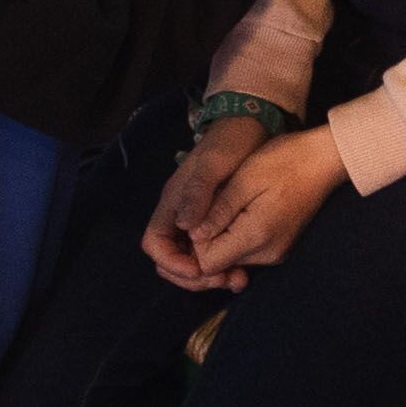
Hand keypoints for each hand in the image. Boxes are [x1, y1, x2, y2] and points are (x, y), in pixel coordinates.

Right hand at [143, 116, 268, 292]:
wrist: (251, 126)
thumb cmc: (230, 142)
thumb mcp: (214, 164)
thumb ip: (198, 193)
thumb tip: (184, 227)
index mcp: (173, 202)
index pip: (155, 242)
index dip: (171, 261)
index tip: (199, 269)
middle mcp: (180, 214)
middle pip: (171, 257)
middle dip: (192, 275)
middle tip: (223, 280)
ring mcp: (197, 218)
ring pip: (191, 258)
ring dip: (209, 273)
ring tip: (236, 280)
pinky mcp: (216, 220)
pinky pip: (209, 251)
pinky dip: (221, 264)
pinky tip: (241, 271)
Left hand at [187, 127, 349, 277]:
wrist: (325, 160)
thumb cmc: (284, 161)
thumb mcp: (245, 179)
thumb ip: (218, 210)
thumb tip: (192, 234)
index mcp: (255, 237)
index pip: (208, 263)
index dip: (196, 241)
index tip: (199, 213)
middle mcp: (267, 254)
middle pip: (220, 263)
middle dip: (207, 239)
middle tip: (210, 206)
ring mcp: (276, 253)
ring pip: (232, 257)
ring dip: (221, 235)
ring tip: (227, 204)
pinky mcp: (280, 246)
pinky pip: (247, 250)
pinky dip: (235, 235)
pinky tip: (239, 209)